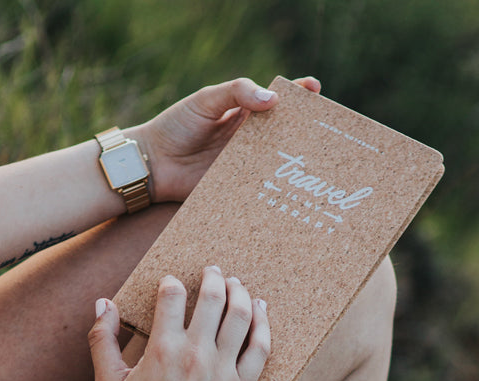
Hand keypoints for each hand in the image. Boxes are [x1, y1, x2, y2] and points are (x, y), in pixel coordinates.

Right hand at [88, 266, 270, 380]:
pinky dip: (263, 324)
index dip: (172, 283)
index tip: (172, 283)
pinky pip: (260, 349)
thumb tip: (103, 302)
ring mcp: (221, 371)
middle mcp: (195, 355)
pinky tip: (261, 309)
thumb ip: (102, 339)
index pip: (172, 297)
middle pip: (213, 299)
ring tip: (236, 283)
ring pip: (240, 317)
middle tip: (212, 269)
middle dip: (213, 277)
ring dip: (240, 293)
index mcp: (162, 350)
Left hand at [127, 76, 320, 202]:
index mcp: (244, 113)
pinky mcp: (239, 188)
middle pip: (286, 134)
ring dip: (297, 165)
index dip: (298, 94)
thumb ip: (236, 93)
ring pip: (279, 164)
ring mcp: (246, 165)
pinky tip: (296, 193)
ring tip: (320, 164)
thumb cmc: (176, 126)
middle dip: (308, 132)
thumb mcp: (205, 101)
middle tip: (327, 131)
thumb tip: (273, 99)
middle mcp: (250, 139)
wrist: (152, 165)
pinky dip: (278, 191)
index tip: (315, 88)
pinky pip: (262, 189)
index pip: (277, 101)